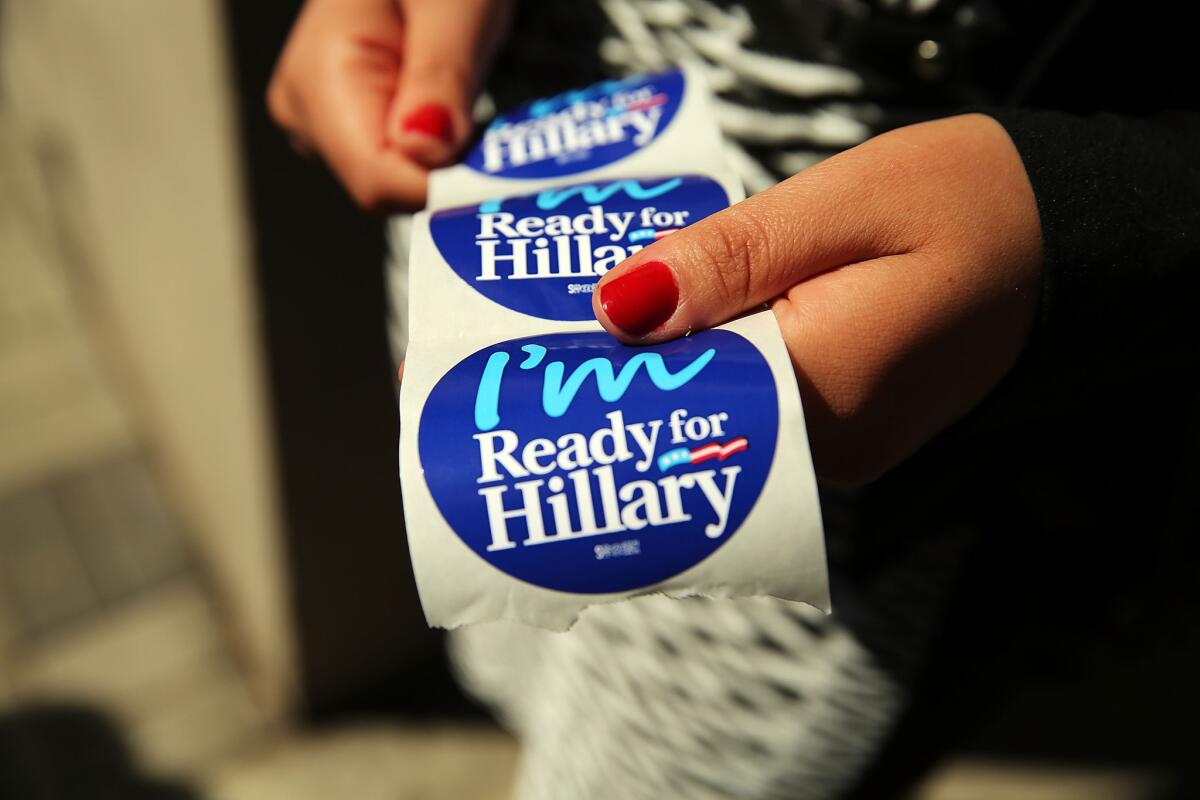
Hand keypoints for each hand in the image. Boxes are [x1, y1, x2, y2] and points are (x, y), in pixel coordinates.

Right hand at [267, 0, 509, 209]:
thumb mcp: (454, 3)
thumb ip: (440, 75)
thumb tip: (427, 151)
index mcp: (319, 78)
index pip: (378, 180)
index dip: (445, 187)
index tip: (505, 176)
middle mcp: (307, 113)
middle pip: (389, 188)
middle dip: (450, 172)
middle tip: (501, 132)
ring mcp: (323, 122)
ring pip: (399, 182)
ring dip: (450, 161)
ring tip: (471, 101)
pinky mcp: (347, 125)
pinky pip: (401, 163)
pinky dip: (440, 151)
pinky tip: (455, 111)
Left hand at [593, 114, 1042, 484]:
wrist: (1064, 243)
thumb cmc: (968, 206)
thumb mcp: (840, 204)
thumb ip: (727, 260)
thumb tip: (617, 308)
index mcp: (823, 396)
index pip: (678, 401)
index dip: (608, 371)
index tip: (543, 344)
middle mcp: (828, 452)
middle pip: (695, 415)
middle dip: (633, 367)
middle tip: (563, 321)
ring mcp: (841, 453)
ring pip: (724, 413)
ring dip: (678, 363)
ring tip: (624, 311)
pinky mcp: (847, 434)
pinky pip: (760, 407)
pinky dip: (725, 365)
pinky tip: (698, 324)